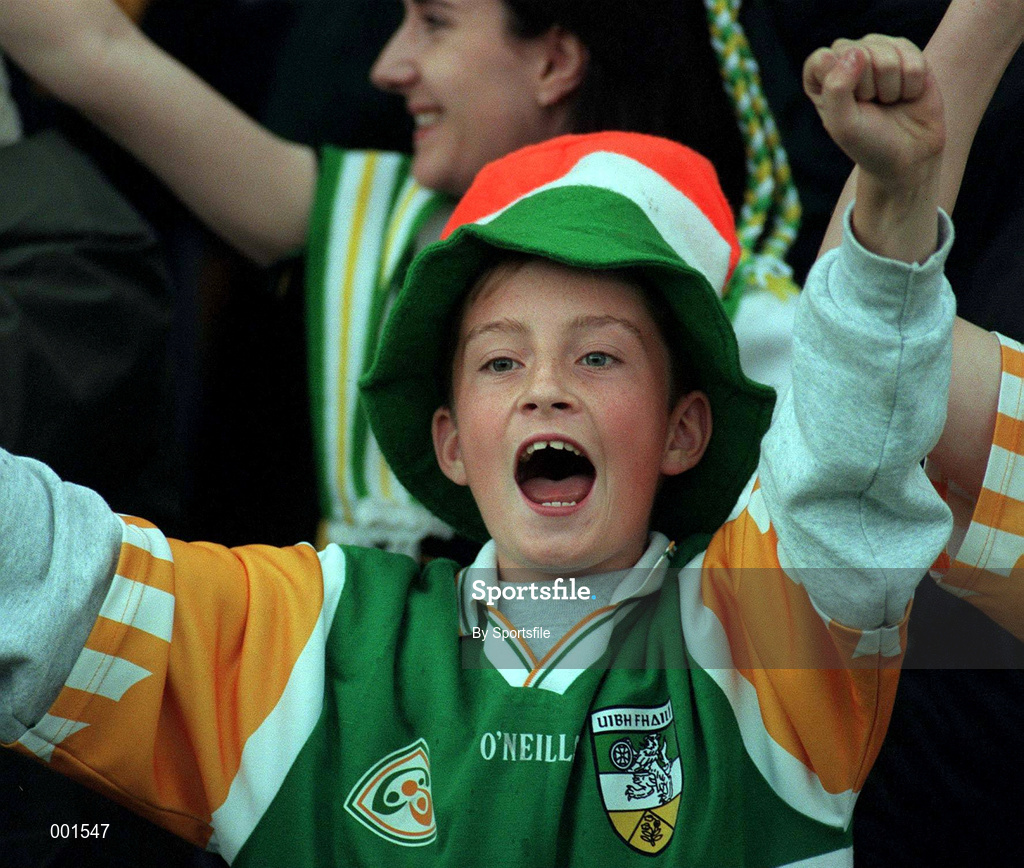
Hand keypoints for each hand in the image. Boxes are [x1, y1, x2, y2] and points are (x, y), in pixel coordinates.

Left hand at [803, 35, 943, 197]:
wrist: (908, 155)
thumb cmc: (868, 143)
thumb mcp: (843, 125)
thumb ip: (836, 89)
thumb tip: (856, 52)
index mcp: (821, 78)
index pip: (821, 59)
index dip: (838, 83)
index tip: (849, 106)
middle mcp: (848, 59)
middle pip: (858, 52)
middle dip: (869, 87)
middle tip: (872, 106)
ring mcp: (879, 52)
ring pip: (887, 53)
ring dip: (891, 87)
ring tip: (889, 101)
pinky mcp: (908, 53)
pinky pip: (913, 57)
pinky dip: (912, 83)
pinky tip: (907, 95)